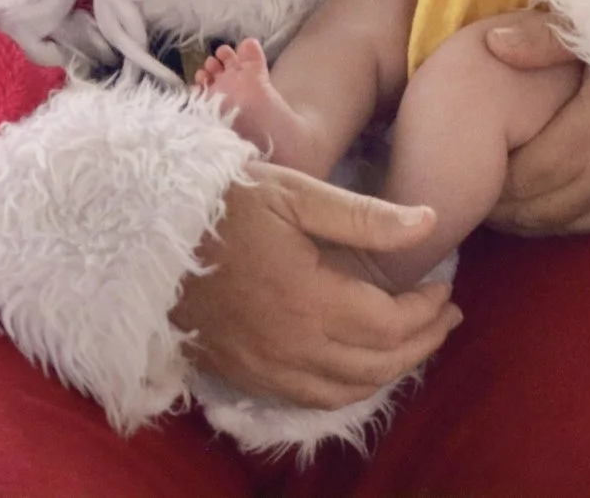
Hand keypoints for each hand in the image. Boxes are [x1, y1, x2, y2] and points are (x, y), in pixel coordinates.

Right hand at [171, 163, 462, 407]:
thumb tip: (428, 222)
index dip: (427, 310)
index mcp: (311, 300)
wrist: (144, 232)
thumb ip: (365, 217)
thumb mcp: (296, 194)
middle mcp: (292, 346)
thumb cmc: (224, 202)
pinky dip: (345, 387)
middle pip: (378, 366)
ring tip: (412, 342)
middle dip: (422, 344)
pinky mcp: (242, 374)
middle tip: (444, 317)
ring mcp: (265, 367)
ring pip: (346, 391)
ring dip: (388, 371)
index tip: (444, 285)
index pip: (392, 324)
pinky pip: (308, 397)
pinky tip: (356, 362)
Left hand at [483, 12, 589, 234]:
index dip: (493, 184)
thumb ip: (547, 36)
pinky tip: (550, 208)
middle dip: (504, 209)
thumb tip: (493, 45)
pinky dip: (567, 222)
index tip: (469, 173)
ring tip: (503, 208)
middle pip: (541, 208)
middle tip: (476, 197)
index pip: (525, 176)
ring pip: (568, 223)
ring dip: (531, 221)